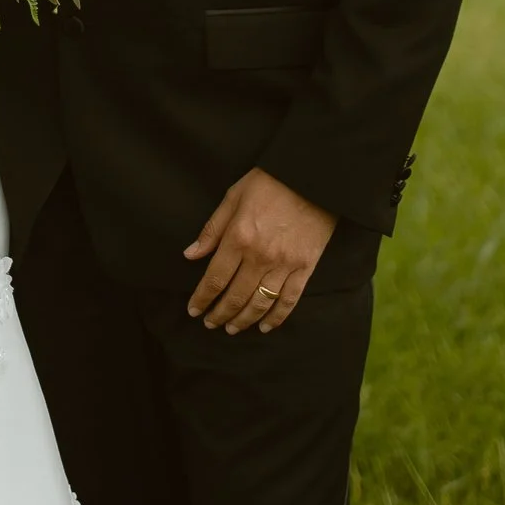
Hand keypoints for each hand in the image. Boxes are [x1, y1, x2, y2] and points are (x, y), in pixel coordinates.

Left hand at [183, 168, 335, 332]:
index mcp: (239, 238)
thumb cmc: (270, 182)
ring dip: (244, 320)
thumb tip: (191, 254)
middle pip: (235, 296)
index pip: (214, 279)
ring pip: (260, 303)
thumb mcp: (233, 197)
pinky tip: (265, 326)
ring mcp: (285, 264)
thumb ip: (212, 229)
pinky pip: (289, 300)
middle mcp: (260, 256)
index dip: (202, 298)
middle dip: (219, 314)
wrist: (313, 176)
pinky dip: (276, 317)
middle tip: (210, 323)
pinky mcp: (306, 267)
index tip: (193, 310)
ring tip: (232, 328)